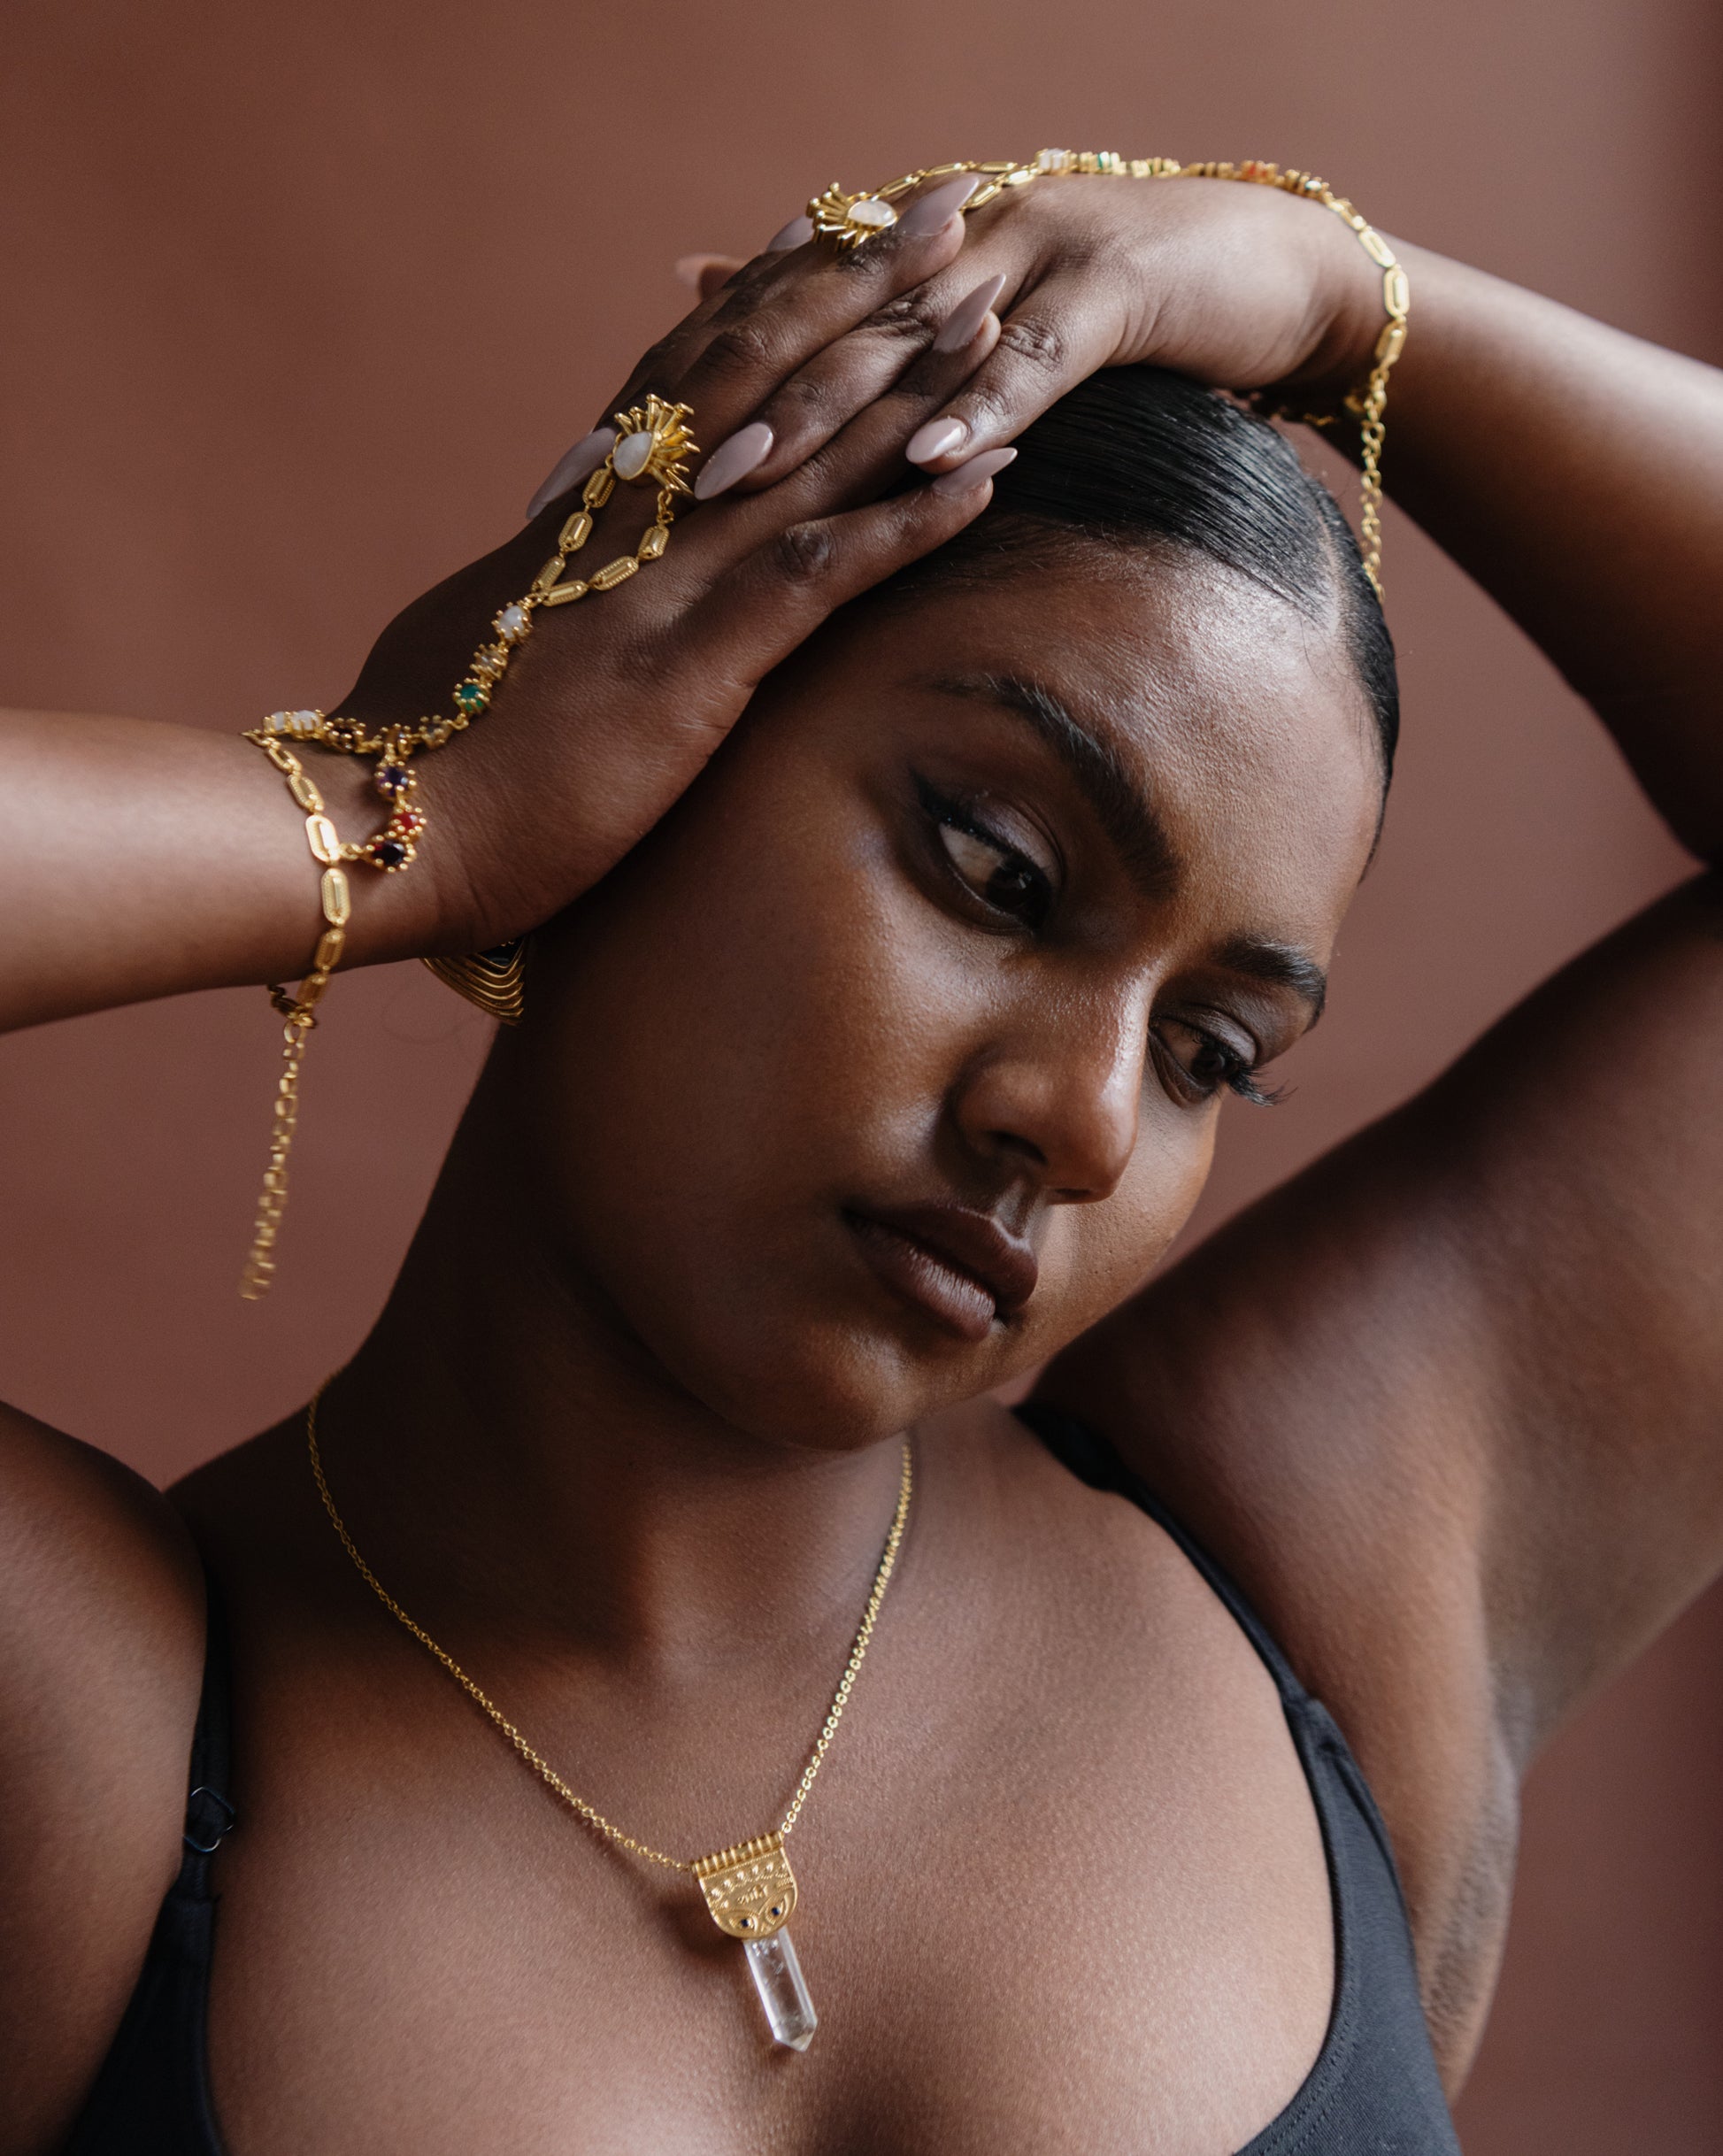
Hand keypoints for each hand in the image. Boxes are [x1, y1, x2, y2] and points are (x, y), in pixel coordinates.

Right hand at [337, 181, 1009, 955]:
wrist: (377, 826)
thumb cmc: (421, 758)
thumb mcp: (473, 646)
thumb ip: (523, 602)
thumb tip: (529, 593)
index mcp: (581, 520)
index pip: (684, 381)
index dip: (762, 299)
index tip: (828, 227)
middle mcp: (628, 526)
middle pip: (759, 379)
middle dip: (859, 293)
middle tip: (947, 216)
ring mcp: (658, 587)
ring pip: (803, 455)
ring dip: (907, 382)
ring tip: (992, 309)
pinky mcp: (687, 668)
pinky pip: (816, 577)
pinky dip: (904, 524)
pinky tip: (984, 478)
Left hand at [691, 172, 1388, 480]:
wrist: (1271, 269)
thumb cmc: (1103, 307)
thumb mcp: (953, 304)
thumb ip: (835, 303)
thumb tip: (696, 282)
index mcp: (898, 245)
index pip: (766, 315)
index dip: (675, 386)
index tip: (583, 468)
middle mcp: (949, 234)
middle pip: (814, 322)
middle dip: (718, 404)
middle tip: (628, 484)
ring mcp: (1031, 253)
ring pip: (906, 335)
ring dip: (823, 411)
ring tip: (741, 480)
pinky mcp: (1116, 291)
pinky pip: (1036, 355)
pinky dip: (981, 405)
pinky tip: (929, 460)